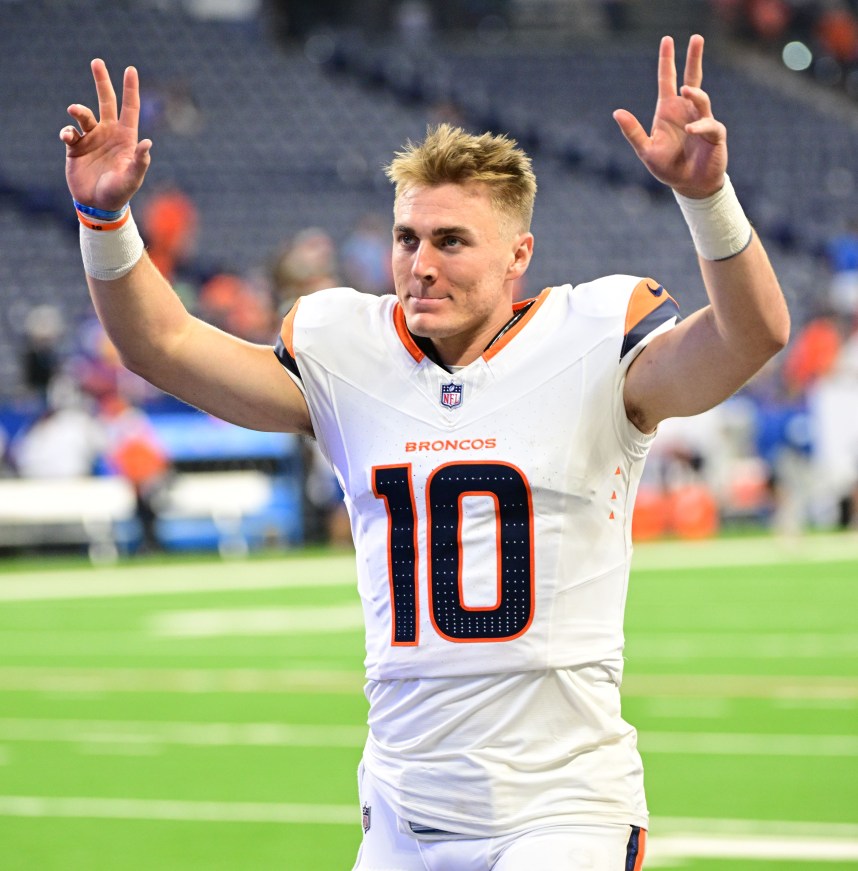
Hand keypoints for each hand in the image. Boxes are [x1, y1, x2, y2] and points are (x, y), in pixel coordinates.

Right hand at [60, 59, 151, 210]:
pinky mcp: (76, 147)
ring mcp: (92, 139)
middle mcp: (109, 134)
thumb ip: (140, 161)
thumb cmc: (119, 193)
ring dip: (79, 110)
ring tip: (74, 111)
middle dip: (102, 82)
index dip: (130, 89)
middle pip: (106, 102)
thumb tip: (148, 143)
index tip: (130, 69)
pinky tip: (68, 137)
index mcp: (126, 138)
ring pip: (84, 115)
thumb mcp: (132, 178)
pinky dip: (67, 131)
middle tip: (97, 61)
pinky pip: (69, 132)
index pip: (130, 109)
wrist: (98, 206)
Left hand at [613, 35, 726, 198]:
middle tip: (696, 37)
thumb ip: (632, 132)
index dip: (667, 61)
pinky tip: (690, 131)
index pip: (668, 80)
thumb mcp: (646, 150)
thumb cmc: (668, 167)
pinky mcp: (714, 135)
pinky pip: (709, 125)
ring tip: (686, 90)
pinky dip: (700, 127)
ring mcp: (702, 120)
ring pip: (701, 99)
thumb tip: (616, 112)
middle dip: (693, 58)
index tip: (668, 40)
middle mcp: (687, 111)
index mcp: (669, 111)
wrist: (689, 185)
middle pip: (692, 78)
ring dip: (695, 94)